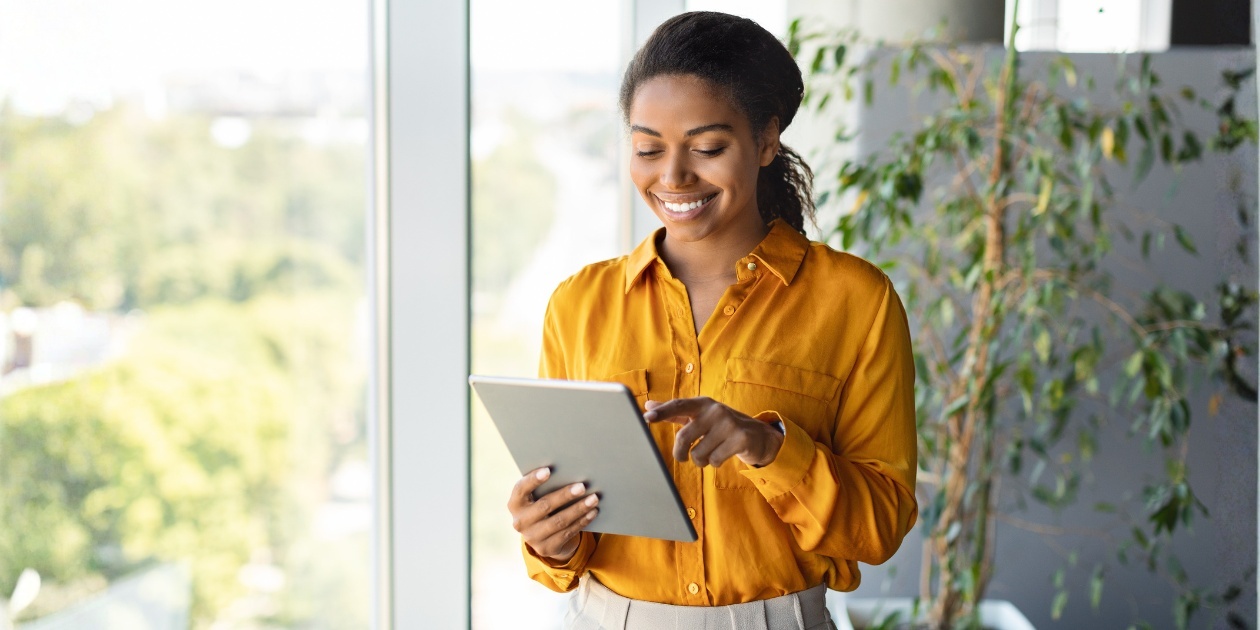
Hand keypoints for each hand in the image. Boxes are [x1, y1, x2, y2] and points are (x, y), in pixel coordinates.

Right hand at [507, 467, 598, 562]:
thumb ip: (544, 486)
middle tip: (582, 486)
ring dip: (579, 509)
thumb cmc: (541, 505)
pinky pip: (567, 533)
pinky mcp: (546, 548)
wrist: (541, 536)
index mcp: (515, 504)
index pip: (521, 489)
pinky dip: (582, 521)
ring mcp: (532, 537)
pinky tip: (592, 512)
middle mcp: (520, 521)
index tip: (548, 470)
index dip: (533, 480)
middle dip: (565, 495)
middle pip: (545, 506)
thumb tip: (570, 471)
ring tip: (593, 499)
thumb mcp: (536, 497)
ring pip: (559, 521)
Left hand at [643, 397, 783, 467]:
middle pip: (684, 437)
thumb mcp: (700, 416)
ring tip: (710, 454)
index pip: (678, 406)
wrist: (758, 435)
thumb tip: (648, 406)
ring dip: (701, 460)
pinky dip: (715, 463)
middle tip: (684, 457)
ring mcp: (729, 424)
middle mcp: (715, 410)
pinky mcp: (740, 439)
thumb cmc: (721, 426)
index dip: (662, 412)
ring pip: (699, 453)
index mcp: (702, 403)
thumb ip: (675, 412)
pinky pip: (715, 460)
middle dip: (681, 453)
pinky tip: (722, 455)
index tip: (647, 418)